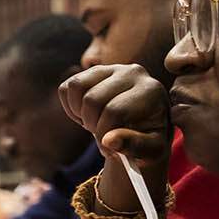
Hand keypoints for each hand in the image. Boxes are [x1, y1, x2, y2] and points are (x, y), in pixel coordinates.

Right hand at [59, 64, 171, 211]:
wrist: (146, 125)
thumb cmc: (150, 139)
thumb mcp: (151, 150)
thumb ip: (134, 146)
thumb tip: (108, 141)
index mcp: (151, 90)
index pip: (114, 110)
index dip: (104, 133)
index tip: (108, 149)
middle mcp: (133, 72)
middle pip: (93, 99)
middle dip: (91, 124)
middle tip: (101, 136)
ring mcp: (112, 68)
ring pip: (77, 86)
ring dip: (78, 113)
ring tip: (94, 124)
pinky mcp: (94, 70)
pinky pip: (67, 87)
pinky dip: (70, 107)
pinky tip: (87, 116)